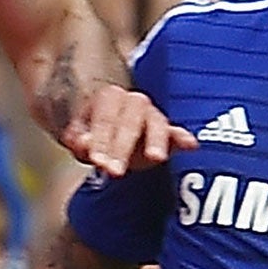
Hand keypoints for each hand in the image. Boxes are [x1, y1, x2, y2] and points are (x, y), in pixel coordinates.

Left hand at [61, 86, 195, 176]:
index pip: (104, 119)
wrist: (107, 132)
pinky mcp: (168, 134)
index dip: (99, 140)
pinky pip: (177, 133)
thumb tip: (84, 144)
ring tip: (155, 157)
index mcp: (109, 97)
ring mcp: (153, 116)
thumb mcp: (77, 136)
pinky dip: (183, 137)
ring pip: (156, 125)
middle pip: (129, 122)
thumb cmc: (91, 133)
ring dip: (155, 142)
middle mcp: (134, 102)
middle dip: (121, 147)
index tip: (95, 160)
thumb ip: (78, 139)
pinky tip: (190, 145)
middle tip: (113, 171)